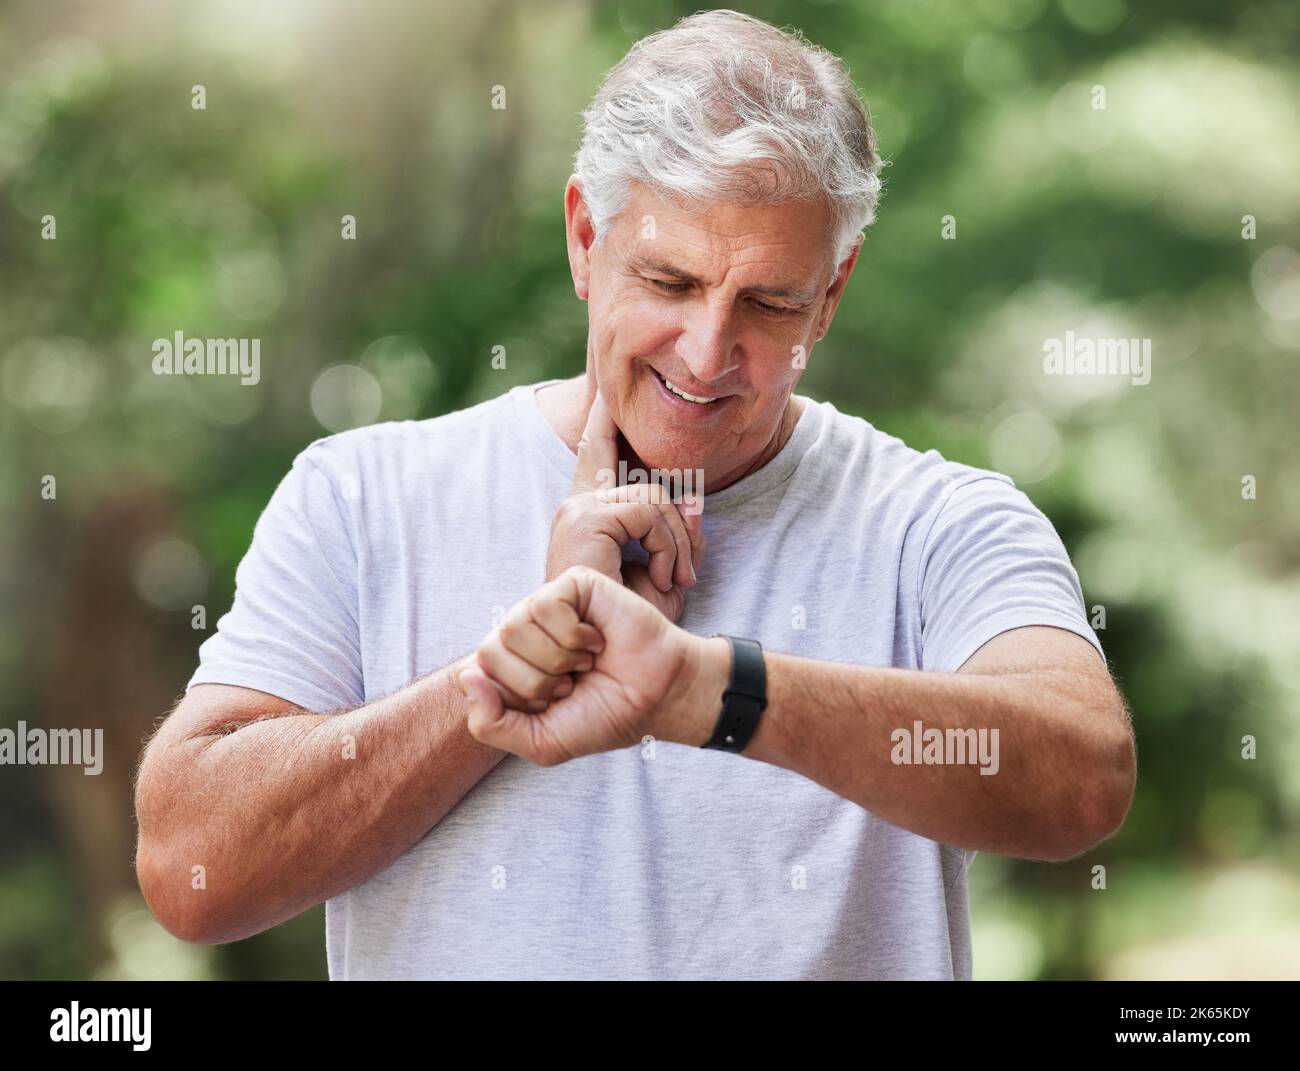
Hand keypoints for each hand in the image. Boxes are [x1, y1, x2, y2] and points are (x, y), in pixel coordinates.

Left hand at [457, 566, 729, 764]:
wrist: (658, 697)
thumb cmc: (604, 716)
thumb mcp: (539, 741)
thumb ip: (489, 724)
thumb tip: (466, 676)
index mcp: (510, 664)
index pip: (477, 674)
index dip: (519, 699)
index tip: (556, 704)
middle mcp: (523, 631)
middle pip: (491, 650)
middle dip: (537, 681)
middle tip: (573, 683)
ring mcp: (546, 605)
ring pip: (514, 627)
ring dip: (557, 658)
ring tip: (585, 662)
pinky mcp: (573, 584)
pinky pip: (544, 607)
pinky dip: (575, 636)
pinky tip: (596, 640)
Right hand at [546, 388, 705, 621]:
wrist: (602, 656)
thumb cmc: (629, 625)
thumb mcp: (668, 572)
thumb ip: (681, 533)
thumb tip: (697, 498)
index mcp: (587, 512)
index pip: (595, 449)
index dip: (602, 419)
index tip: (607, 391)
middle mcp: (576, 504)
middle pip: (647, 477)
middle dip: (681, 518)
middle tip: (690, 568)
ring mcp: (576, 510)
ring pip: (654, 495)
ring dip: (678, 540)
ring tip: (677, 580)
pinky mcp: (585, 519)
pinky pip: (648, 512)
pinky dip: (668, 547)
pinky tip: (666, 578)